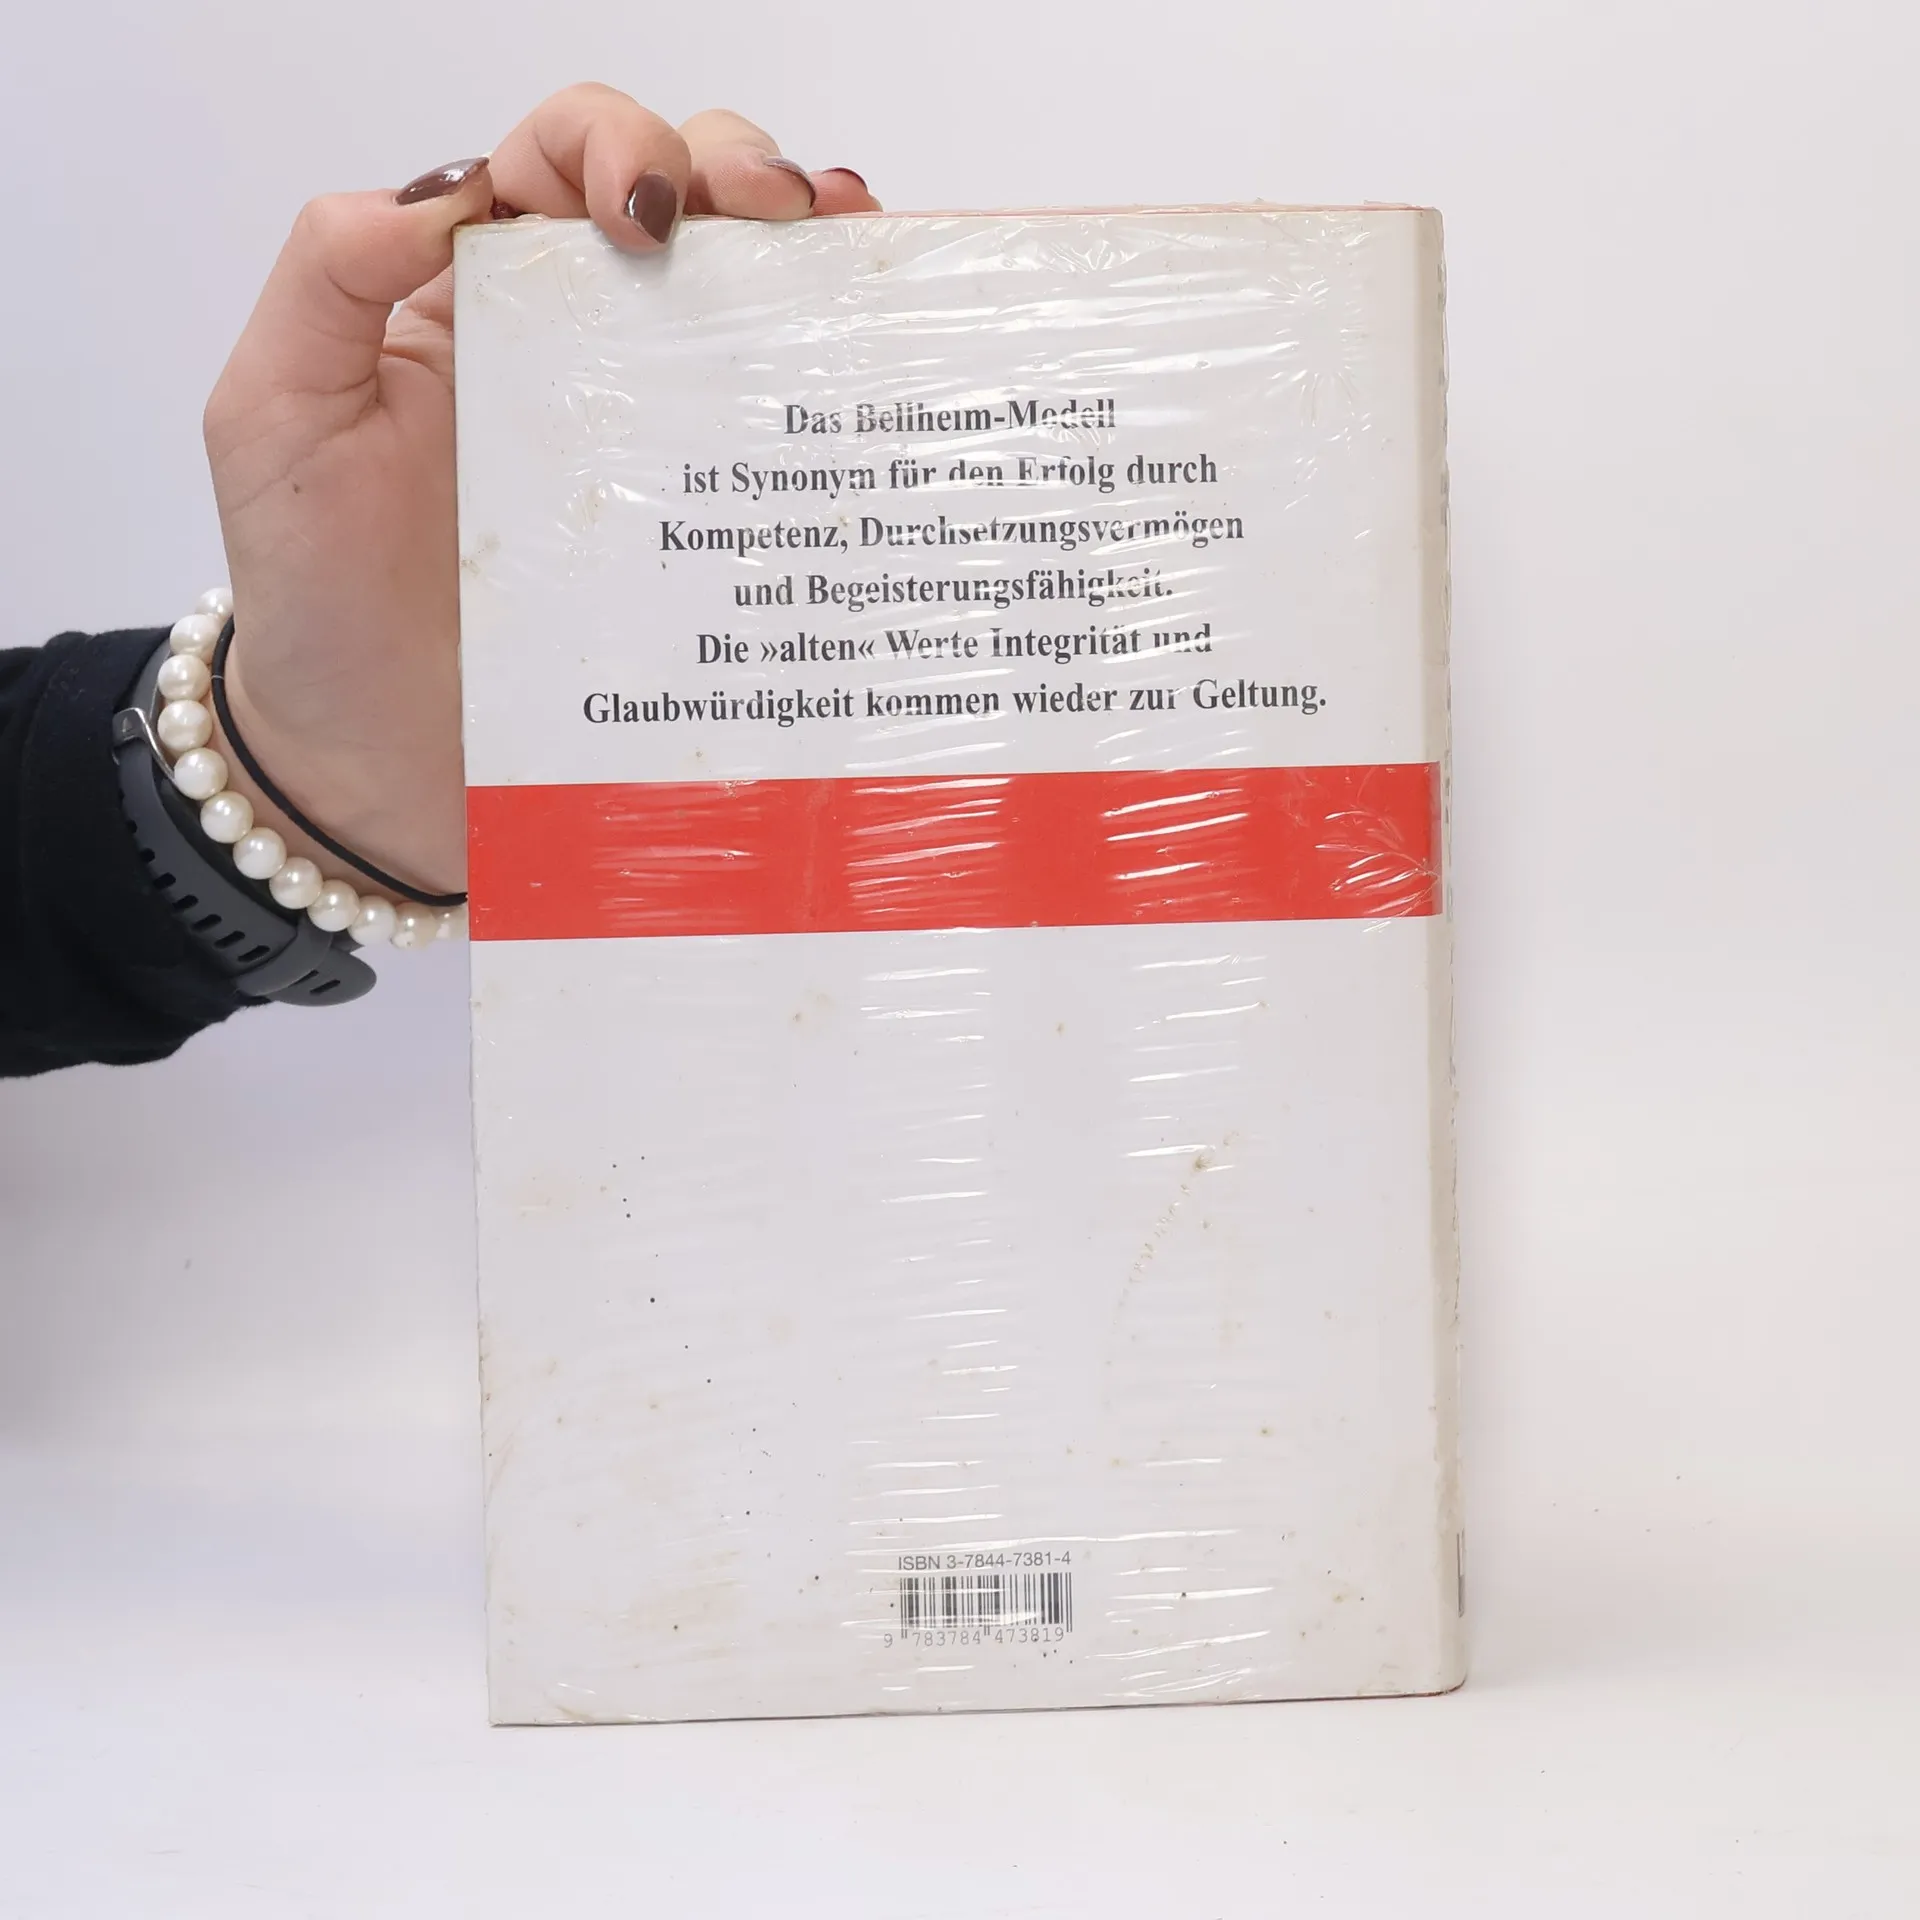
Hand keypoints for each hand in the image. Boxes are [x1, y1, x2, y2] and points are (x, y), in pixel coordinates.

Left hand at [202, 86, 877, 896]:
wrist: (378, 768)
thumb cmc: (319, 604)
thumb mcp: (275, 424)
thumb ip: (324, 284)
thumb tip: (429, 191)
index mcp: (472, 298)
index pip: (553, 163)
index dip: (612, 144)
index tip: (645, 214)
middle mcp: (572, 349)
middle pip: (678, 203)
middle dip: (737, 172)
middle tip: (776, 217)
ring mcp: (651, 441)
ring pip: (744, 299)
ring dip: (805, 253)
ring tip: (842, 255)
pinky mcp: (700, 537)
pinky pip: (775, 442)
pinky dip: (832, 383)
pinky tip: (860, 368)